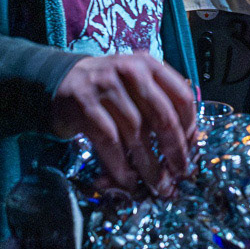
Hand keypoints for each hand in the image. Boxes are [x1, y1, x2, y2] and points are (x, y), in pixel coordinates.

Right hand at [51, 53, 195, 197]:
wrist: (59, 80)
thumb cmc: (105, 87)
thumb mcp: (134, 82)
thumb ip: (158, 102)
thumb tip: (185, 143)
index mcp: (147, 64)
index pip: (182, 96)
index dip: (191, 127)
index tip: (190, 148)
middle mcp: (129, 71)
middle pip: (163, 117)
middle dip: (174, 151)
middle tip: (180, 173)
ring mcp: (105, 87)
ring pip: (137, 135)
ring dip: (149, 166)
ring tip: (157, 184)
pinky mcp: (85, 105)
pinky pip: (111, 143)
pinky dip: (121, 166)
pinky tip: (128, 179)